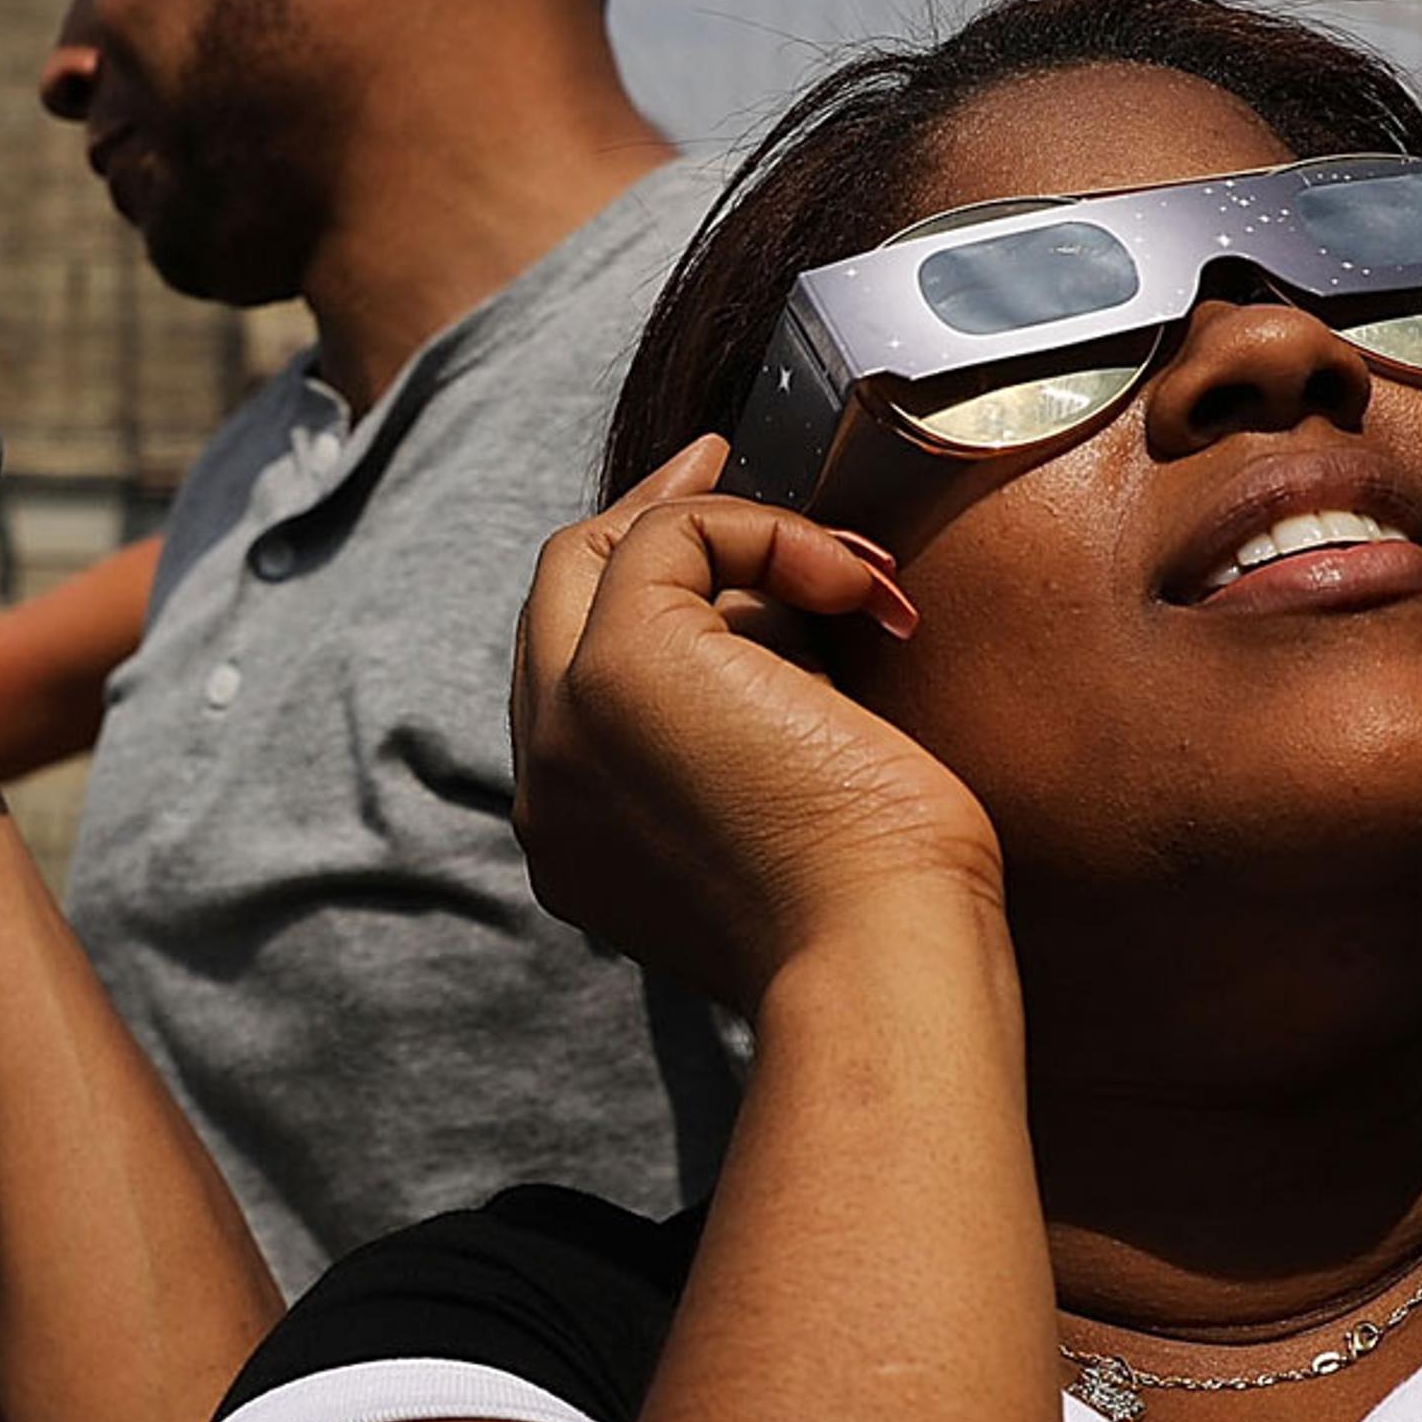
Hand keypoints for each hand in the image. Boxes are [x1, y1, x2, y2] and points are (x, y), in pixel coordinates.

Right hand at [511, 436, 996, 1015]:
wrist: (877, 958)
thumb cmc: (877, 912)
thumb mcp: (778, 819)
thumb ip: (737, 740)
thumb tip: (770, 620)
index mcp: (574, 837)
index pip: (570, 678)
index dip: (637, 600)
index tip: (721, 553)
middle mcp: (544, 782)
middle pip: (554, 595)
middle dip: (637, 520)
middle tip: (719, 463)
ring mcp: (565, 721)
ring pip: (595, 551)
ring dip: (727, 532)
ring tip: (844, 568)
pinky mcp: (622, 664)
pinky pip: (676, 535)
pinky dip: (770, 533)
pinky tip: (855, 588)